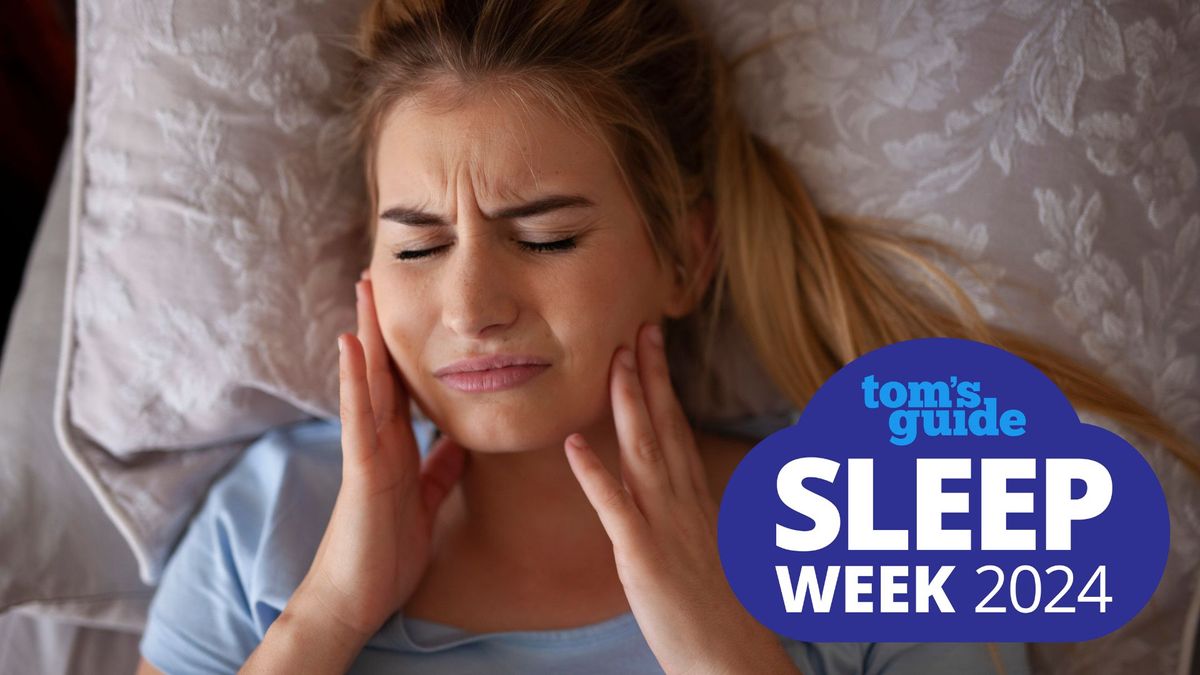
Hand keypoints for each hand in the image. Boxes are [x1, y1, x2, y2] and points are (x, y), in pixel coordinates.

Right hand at [298, 270, 466, 640]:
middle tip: (380, 275)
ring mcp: (366, 451)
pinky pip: (359, 418)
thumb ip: (439, 469)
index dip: (406, 347)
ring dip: (366, 334)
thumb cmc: (387, 553)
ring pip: (367, 383)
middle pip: (382, 372)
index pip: (402, 386)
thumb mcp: (425, 501)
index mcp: (396, 447)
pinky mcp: (361, 470)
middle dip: (381, 325)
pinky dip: (356, 380)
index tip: (412, 306)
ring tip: (365, 288)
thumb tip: (460, 441)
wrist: (359, 597)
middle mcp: (378, 441)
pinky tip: (353, 345)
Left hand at [563, 322, 798, 674]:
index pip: (677, 428)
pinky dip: (594, 473)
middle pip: (664, 426)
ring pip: (643, 451)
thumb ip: (692, 514)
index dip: (663, 383)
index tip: (652, 344)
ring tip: (612, 361)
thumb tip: (682, 490)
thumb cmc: (720, 612)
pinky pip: (615, 507)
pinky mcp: (642, 556)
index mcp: (697, 500)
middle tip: (638, 327)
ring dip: (627, 403)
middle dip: (649, 374)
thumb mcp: (708, 550)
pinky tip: (572, 444)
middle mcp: (684, 503)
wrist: (732, 658)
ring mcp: (664, 526)